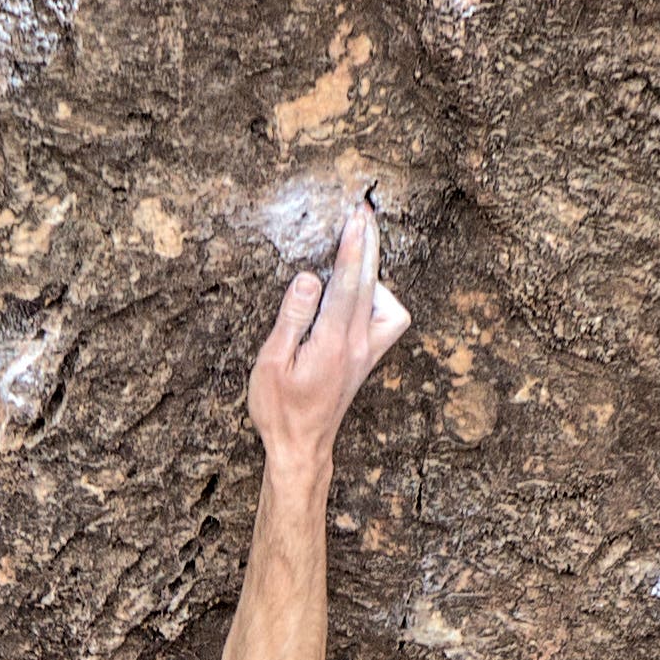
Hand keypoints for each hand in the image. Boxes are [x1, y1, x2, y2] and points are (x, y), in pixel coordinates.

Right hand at [250, 195, 407, 480]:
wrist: (301, 447)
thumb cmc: (279, 409)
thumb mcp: (272, 364)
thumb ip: (291, 318)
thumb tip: (307, 279)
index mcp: (333, 343)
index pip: (348, 284)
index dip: (353, 247)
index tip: (356, 217)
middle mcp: (359, 345)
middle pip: (372, 283)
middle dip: (368, 245)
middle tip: (362, 212)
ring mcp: (368, 353)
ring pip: (388, 302)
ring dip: (373, 276)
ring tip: (351, 257)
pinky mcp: (369, 358)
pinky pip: (387, 319)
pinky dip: (376, 300)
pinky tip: (354, 297)